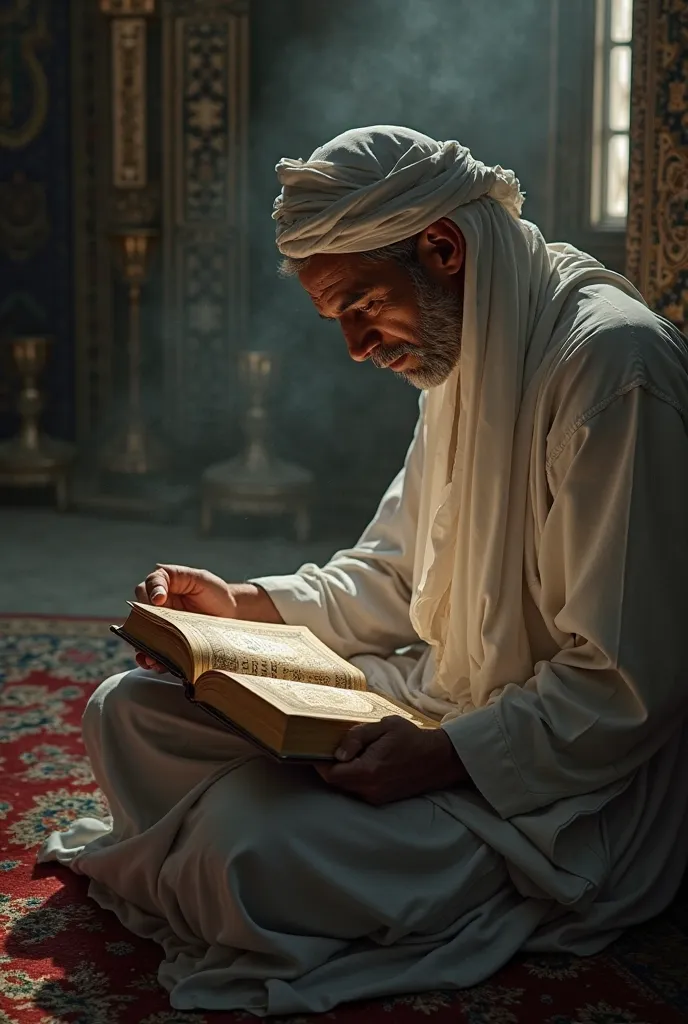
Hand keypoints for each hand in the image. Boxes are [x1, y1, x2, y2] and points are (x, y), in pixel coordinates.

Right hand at [133, 565, 281, 671]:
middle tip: (147, 633)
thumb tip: (156, 594)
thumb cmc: (216, 592)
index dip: (149, 594)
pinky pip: (156, 653)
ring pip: (143, 638)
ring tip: (148, 657)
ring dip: (143, 648)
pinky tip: (157, 664)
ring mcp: (162, 627)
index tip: (159, 601)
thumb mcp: (199, 578)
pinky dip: (155, 660)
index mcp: (161, 587)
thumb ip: (178, 578)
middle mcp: (157, 608)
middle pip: (138, 617)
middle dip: (140, 628)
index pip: (145, 589)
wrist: (233, 614)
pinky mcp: (169, 644)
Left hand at [315, 716, 467, 804]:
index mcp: (369, 771)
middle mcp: (371, 790)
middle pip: (336, 783)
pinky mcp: (382, 799)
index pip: (332, 775)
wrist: (439, 759)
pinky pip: (358, 790)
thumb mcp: (385, 726)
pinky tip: (360, 762)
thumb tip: (337, 753)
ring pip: (347, 788)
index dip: (319, 763)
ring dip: (341, 773)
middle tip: (326, 749)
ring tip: (346, 754)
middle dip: (328, 767)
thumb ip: (358, 737)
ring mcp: (377, 797)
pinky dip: (353, 778)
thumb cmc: (412, 738)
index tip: (314, 749)